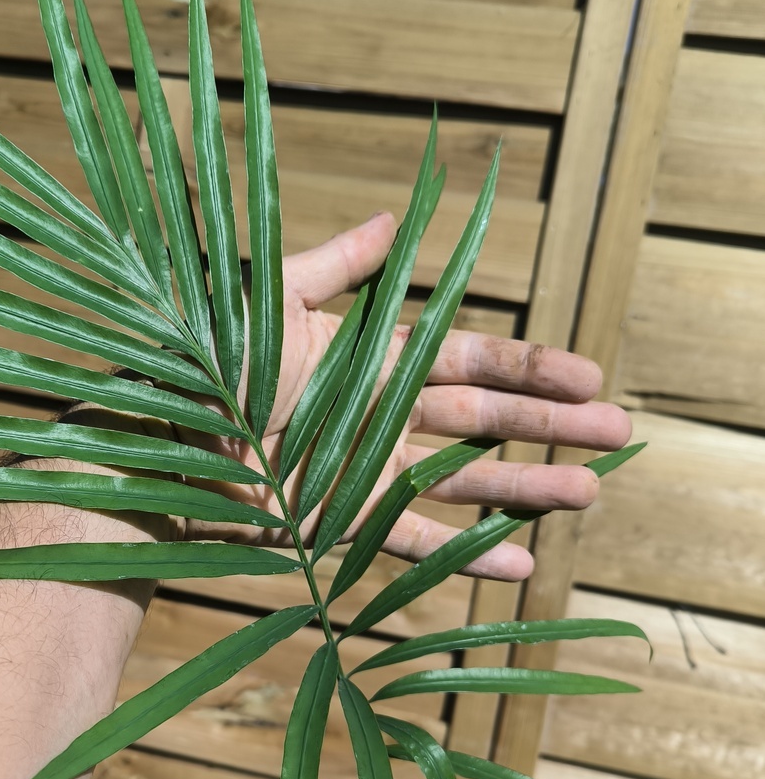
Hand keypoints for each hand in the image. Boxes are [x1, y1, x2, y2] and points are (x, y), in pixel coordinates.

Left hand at [179, 213, 630, 580]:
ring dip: (527, 490)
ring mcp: (368, 476)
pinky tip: (524, 564)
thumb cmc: (209, 361)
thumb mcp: (279, 299)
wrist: (159, 433)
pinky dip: (469, 557)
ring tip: (591, 492)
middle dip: (551, 426)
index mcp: (375, 364)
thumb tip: (393, 215)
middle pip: (485, 424)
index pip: (470, 362)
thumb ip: (339, 264)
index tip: (588, 374)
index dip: (529, 368)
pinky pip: (416, 543)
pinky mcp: (343, 526)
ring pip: (466, 486)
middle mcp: (382, 420)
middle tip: (617, 432)